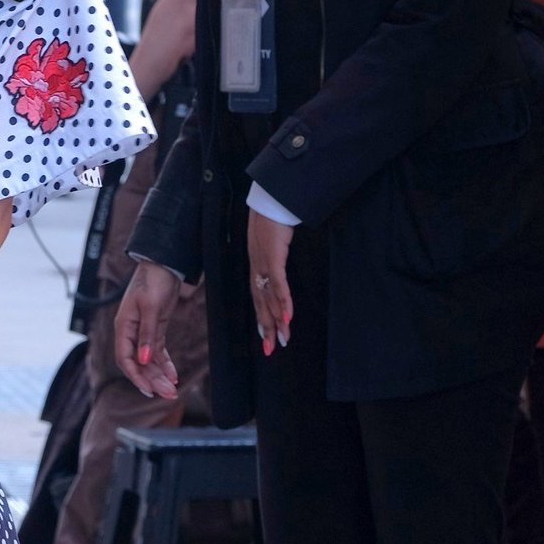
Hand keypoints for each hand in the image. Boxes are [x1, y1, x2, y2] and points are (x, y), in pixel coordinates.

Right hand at [114, 262, 182, 398]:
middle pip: (138, 363)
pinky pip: (157, 351)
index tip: (149, 390)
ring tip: (173, 390)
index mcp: (124, 327)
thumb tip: (143, 360)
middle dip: (152, 380)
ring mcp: (143, 331)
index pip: (125, 359)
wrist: (164, 263)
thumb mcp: (152, 308)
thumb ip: (148, 335)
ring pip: (149, 360)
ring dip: (160, 375)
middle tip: (168, 394)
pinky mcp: (155, 328)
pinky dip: (165, 364)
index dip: (136, 376)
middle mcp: (131, 332)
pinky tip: (173, 375)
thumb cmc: (153, 281)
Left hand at [248, 209, 294, 355]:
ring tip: (281, 340)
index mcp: (257, 263)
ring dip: (275, 320)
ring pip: (268, 297)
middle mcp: (257, 265)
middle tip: (271, 349)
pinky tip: (286, 317)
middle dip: (266, 327)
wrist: (272, 194)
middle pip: (260, 302)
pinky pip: (277, 283)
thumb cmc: (275, 213)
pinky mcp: (272, 255)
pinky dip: (281, 301)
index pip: (258, 296)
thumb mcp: (275, 237)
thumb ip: (276, 251)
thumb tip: (281, 258)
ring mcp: (263, 261)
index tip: (266, 335)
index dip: (262, 316)